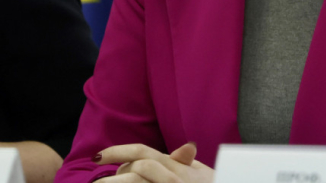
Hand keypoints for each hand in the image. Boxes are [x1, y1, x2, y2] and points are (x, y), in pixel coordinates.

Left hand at [95, 142, 213, 182]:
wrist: (227, 181)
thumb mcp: (201, 175)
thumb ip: (187, 162)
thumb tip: (189, 146)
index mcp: (175, 165)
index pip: (141, 152)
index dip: (118, 151)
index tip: (98, 156)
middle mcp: (172, 176)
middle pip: (134, 168)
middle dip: (114, 175)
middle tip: (98, 182)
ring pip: (136, 179)